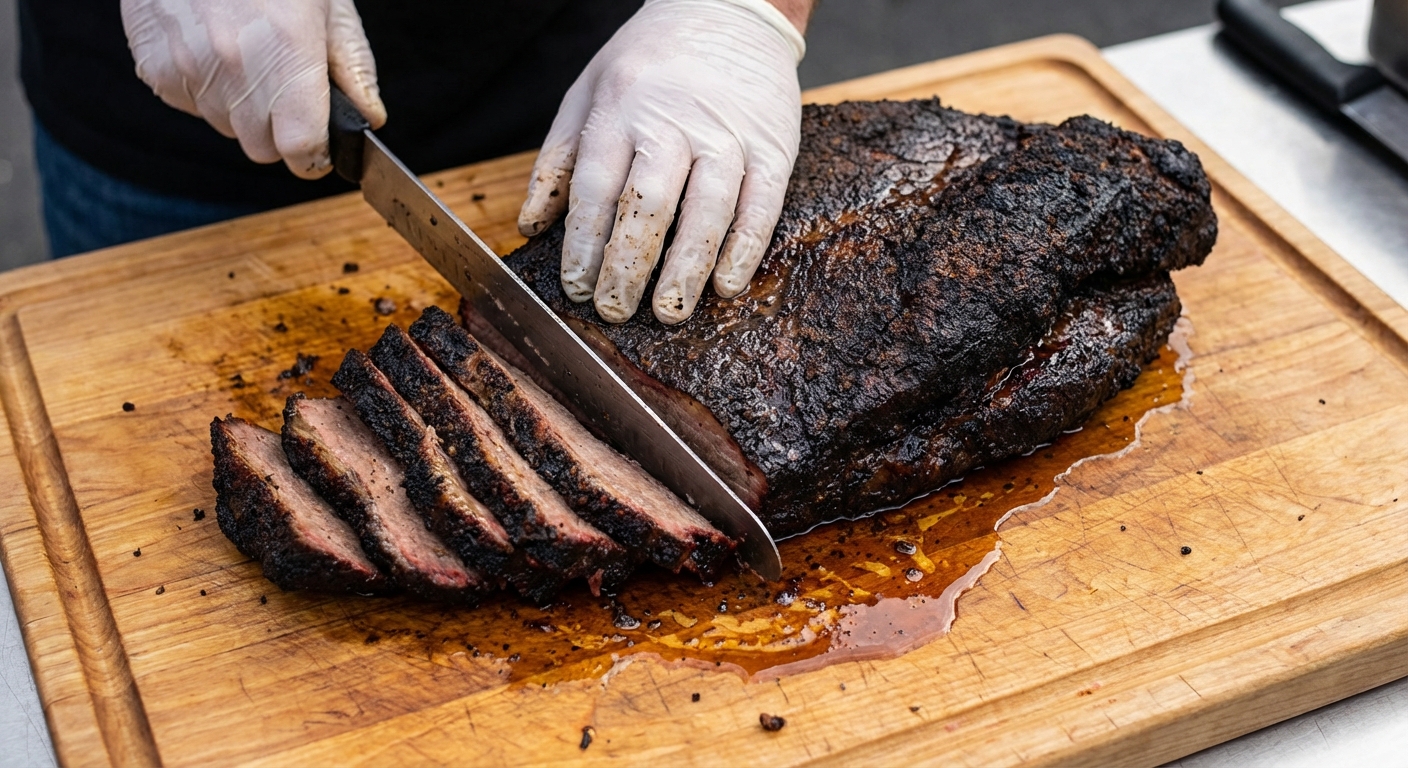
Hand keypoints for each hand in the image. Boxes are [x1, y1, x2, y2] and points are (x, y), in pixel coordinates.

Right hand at [121, 0, 385, 178]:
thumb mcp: (328, 5)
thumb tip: (370, 118)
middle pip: (262, 148)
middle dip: (278, 130)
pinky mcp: (154, 66)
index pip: (302, 148)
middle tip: (282, 86)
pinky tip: (210, 45)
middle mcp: (234, 65)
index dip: (315, 154)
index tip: (318, 145)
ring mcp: (188, 67)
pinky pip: (189, 104)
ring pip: (225, 126)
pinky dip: (203, 87)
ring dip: (240, 106)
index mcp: (287, 50)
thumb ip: (352, 67)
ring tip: (244, 52)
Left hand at [517, 0, 806, 323]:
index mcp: (620, 109)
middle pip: (648, 203)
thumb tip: (531, 226)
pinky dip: (744, 247)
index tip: (576, 285)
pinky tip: (727, 283)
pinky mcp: (772, 145)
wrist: (730, 8)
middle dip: (628, 264)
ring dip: (687, 267)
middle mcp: (673, 122)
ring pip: (707, 209)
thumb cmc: (651, 58)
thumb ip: (558, 159)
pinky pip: (760, 204)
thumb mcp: (588, 90)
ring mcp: (727, 135)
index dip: (584, 243)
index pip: (596, 187)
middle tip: (615, 310)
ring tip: (670, 311)